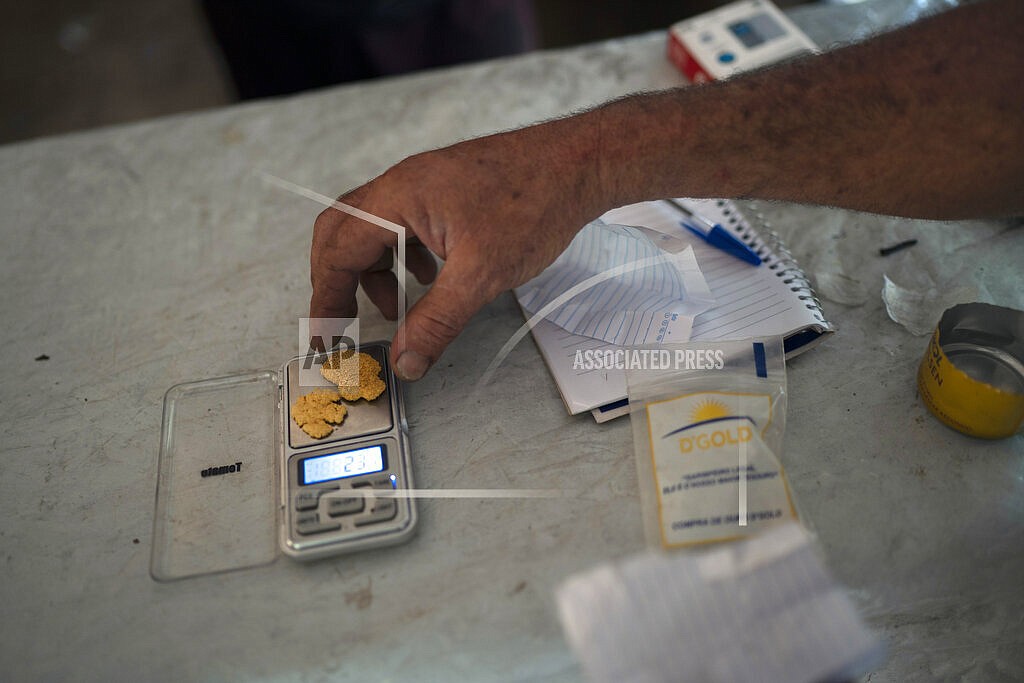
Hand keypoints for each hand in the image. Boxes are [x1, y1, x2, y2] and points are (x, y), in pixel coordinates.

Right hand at [310, 115, 606, 380]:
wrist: (578, 163)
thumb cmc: (534, 201)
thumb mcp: (481, 275)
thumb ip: (437, 321)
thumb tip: (406, 359)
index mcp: (398, 197)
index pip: (339, 250)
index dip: (327, 297)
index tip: (327, 337)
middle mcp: (402, 185)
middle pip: (342, 233)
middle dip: (338, 281)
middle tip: (344, 322)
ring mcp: (423, 185)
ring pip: (374, 230)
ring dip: (375, 272)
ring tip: (398, 308)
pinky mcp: (444, 191)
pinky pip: (404, 224)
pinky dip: (402, 257)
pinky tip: (428, 278)